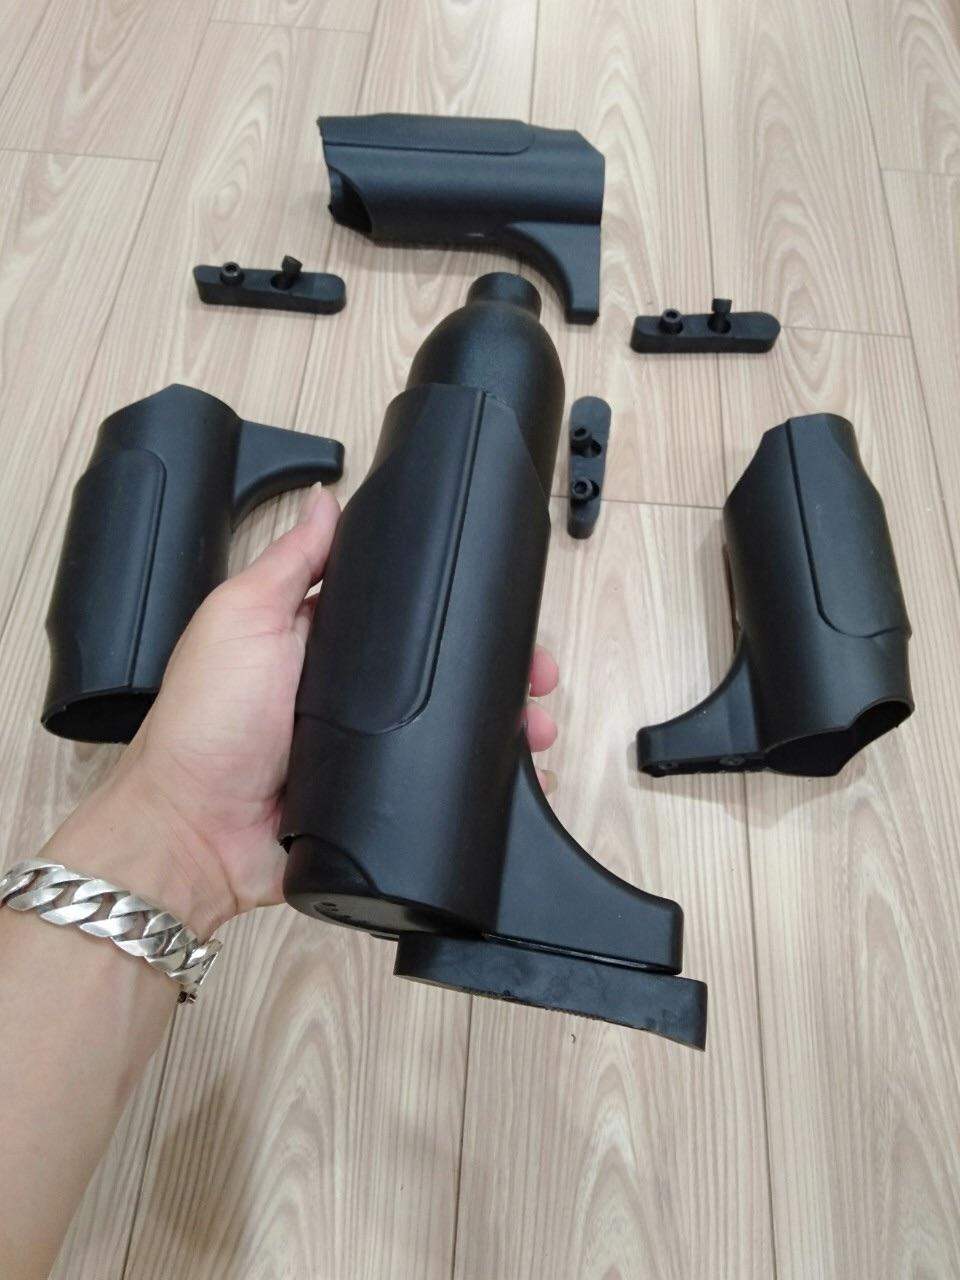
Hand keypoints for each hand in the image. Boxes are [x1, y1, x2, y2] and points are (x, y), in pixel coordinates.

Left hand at [92, 485, 558, 937]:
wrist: (194, 832)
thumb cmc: (208, 721)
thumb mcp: (242, 619)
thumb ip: (288, 562)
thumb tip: (325, 498)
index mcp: (321, 646)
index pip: (403, 617)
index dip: (453, 608)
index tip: (503, 604)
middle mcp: (350, 698)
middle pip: (440, 675)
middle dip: (499, 672)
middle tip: (539, 676)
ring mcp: (367, 753)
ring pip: (451, 733)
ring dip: (503, 729)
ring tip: (539, 730)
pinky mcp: (377, 805)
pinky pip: (438, 790)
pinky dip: (484, 787)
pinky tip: (524, 783)